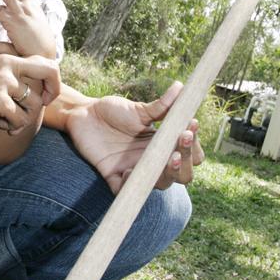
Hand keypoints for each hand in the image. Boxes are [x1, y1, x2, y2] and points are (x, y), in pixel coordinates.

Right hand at [0, 42, 59, 128]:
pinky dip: (11, 126)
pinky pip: (19, 119)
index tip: (33, 93)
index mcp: (4, 51)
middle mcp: (8, 62)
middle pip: (50, 71)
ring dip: (24, 117)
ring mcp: (5, 81)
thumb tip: (12, 79)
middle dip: (51, 91)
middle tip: (41, 106)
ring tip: (7, 121)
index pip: (38, 60)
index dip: (41, 79)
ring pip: (34, 103)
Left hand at [65, 82, 203, 193]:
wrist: (84, 115)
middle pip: (182, 175)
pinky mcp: (114, 177)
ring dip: (166, 174)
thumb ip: (161, 106)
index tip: (190, 128)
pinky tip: (127, 171)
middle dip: (186, 162)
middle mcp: (153, 161)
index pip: (191, 155)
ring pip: (160, 185)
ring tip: (168, 157)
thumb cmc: (115, 111)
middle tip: (182, 141)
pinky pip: (125, 191)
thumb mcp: (138, 109)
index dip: (195, 147)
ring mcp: (136, 171)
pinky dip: (130, 185)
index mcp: (164, 145)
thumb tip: (181, 88)